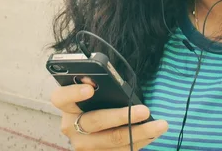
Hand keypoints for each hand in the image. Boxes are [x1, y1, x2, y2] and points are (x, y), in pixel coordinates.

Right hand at [50, 84, 167, 149]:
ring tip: (160, 125)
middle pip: (96, 121)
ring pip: (114, 140)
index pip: (61, 97)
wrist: (94, 131)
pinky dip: (141, 141)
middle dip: (123, 116)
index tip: (90, 88)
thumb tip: (95, 78)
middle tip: (145, 110)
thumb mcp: (93, 93)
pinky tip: (154, 133)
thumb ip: (97, 85)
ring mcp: (84, 146)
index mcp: (66, 106)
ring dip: (141, 132)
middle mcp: (71, 127)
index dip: (74, 93)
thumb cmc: (96, 104)